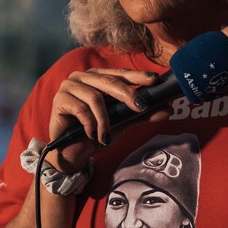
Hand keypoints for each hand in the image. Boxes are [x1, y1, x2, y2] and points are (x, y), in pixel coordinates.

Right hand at [47, 68, 164, 171]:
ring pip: (95, 97)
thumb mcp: (122, 123)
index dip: (137, 76)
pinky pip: (81, 109)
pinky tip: (93, 135)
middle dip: (128, 94)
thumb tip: (167, 110)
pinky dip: (90, 124)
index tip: (154, 80)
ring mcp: (69, 86)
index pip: (120, 73)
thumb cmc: (95, 133)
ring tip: (107, 136)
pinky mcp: (59, 100)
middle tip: (141, 107)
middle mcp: (82, 77)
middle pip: (109, 81)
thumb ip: (141, 115)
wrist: (71, 153)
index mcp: (97, 77)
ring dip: (105, 120)